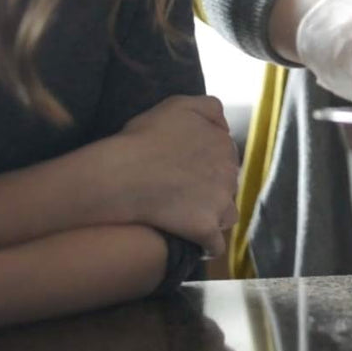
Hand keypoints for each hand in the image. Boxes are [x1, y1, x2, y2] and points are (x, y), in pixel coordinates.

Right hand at [112, 95, 239, 256]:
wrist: (122, 175)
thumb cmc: (143, 138)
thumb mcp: (179, 104)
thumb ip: (210, 108)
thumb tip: (225, 125)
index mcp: (223, 144)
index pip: (225, 155)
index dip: (206, 161)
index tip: (186, 167)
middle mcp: (229, 173)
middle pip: (227, 184)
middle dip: (212, 187)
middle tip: (184, 191)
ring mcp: (220, 203)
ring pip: (227, 213)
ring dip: (214, 215)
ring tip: (190, 217)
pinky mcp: (206, 229)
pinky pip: (215, 245)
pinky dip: (207, 246)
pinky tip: (195, 244)